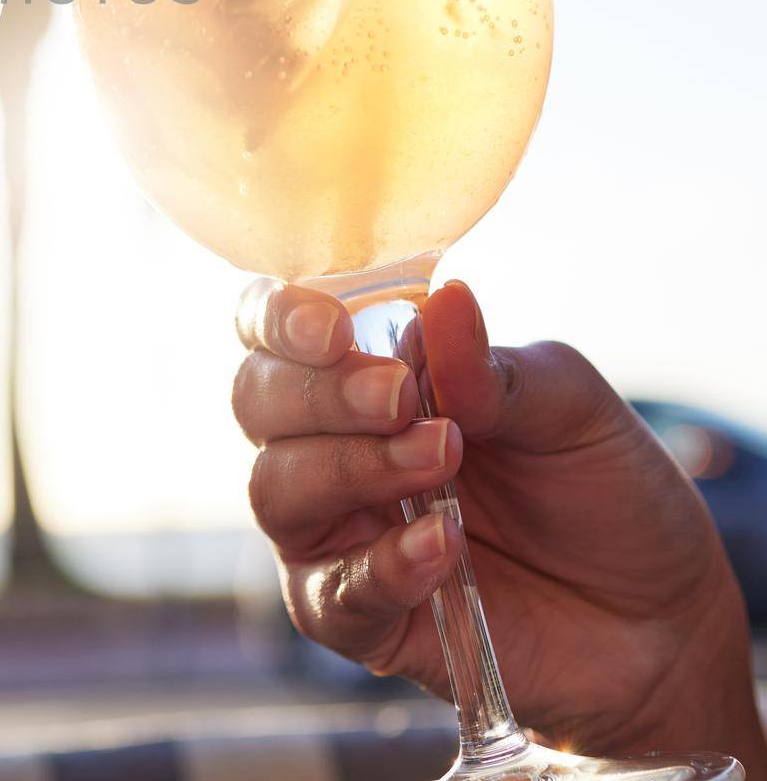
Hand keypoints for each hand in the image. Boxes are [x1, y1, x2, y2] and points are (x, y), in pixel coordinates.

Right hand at [235, 279, 765, 766]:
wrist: (664, 618)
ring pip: (274, 490)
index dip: (277, 319)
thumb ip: (491, 366)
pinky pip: (331, 595)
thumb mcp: (567, 406)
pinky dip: (382, 564)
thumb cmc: (602, 490)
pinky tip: (443, 545)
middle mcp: (330, 444)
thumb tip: (443, 299)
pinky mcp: (363, 620)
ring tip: (441, 462)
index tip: (333, 330)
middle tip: (400, 398)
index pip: (271, 328)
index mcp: (363, 373)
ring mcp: (339, 533)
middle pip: (255, 400)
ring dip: (352, 468)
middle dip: (318, 393)